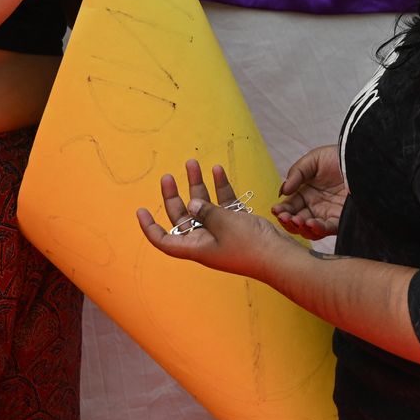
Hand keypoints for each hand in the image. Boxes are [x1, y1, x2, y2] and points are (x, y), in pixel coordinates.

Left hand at [136, 158, 296, 280]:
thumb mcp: (224, 224)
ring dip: (199, 185)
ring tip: (193, 163)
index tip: (141, 211)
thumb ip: (206, 211)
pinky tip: (218, 170)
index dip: (150, 228)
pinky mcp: (238, 224)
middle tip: (168, 177)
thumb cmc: (249, 245)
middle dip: (175, 196)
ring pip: (204, 206)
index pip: (165, 240)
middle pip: (183, 217)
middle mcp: (205, 239)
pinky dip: (220, 188)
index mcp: (196, 247)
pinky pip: (224, 204)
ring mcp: (222, 231)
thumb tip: (192, 204)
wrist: (278, 256)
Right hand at [274, 144, 346, 239]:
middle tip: (284, 217)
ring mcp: (328, 214)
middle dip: (288, 221)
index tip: (276, 210)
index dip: (282, 209)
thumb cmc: (338, 156)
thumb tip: (282, 191)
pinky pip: (327, 229)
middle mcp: (316, 206)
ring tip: (297, 220)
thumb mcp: (313, 160)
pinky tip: (310, 223)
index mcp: (307, 193)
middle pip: (297, 221)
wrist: (361, 158)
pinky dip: (317, 228)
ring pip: (309, 229)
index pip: (290, 206)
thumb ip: (296, 173)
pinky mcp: (341, 219)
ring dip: (300, 227)